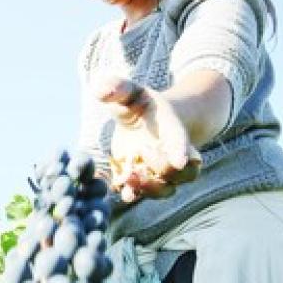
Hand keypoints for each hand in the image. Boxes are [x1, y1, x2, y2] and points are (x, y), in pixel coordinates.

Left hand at [97, 76, 201, 201]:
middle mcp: (173, 155)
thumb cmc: (141, 105)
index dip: (182, 150)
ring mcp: (160, 172)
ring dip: (149, 189)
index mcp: (173, 128)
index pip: (181, 140)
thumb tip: (100, 90)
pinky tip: (116, 186)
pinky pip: (143, 194)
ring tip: (127, 179)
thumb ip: (118, 88)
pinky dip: (131, 193)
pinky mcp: (143, 181)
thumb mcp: (130, 92)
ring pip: (166, 189)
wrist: (148, 122)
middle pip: (181, 172)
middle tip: (141, 151)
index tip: (180, 160)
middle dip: (162, 167)